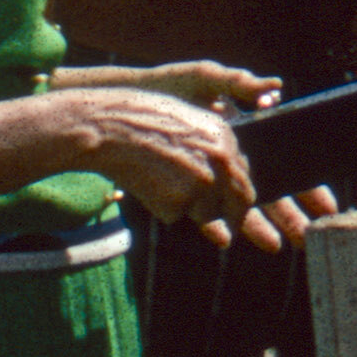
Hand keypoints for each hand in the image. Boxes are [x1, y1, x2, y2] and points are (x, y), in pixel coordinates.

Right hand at [60, 75, 284, 236]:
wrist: (111, 127)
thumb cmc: (143, 122)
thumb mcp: (188, 126)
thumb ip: (212, 153)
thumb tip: (226, 185)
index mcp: (225, 138)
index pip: (245, 177)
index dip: (239, 198)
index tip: (234, 210)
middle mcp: (222, 161)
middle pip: (241, 203)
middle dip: (233, 219)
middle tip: (225, 234)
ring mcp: (203, 183)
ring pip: (206, 214)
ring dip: (189, 209)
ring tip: (159, 181)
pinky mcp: (180, 201)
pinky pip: (176, 216)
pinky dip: (164, 209)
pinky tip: (147, 184)